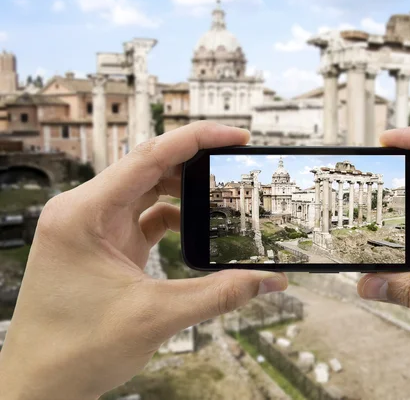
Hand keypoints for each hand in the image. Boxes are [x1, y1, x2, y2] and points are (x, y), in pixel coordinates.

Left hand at [0, 122, 286, 399]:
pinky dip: (174, 218)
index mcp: (84, 214)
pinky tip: (196, 230)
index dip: (197, 140)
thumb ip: (220, 294)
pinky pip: (144, 217)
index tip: (235, 137)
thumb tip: (267, 280)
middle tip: (236, 167)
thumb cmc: (73, 350)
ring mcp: (93, 227)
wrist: (40, 385)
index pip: (149, 156)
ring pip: (148, 191)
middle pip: (150, 168)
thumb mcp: (157, 316)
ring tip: (221, 198)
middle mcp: (84, 211)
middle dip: (196, 166)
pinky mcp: (104, 244)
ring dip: (185, 193)